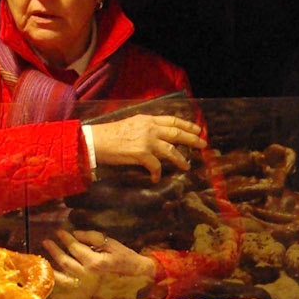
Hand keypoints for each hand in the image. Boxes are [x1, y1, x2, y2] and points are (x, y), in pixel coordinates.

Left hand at [43, 229, 156, 298]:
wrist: (138, 277)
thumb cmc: (126, 258)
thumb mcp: (112, 244)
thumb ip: (93, 237)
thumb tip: (75, 233)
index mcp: (95, 262)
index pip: (75, 247)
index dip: (66, 238)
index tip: (59, 231)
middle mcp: (88, 275)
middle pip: (65, 261)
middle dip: (54, 250)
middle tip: (46, 241)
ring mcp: (87, 285)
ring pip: (64, 275)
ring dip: (53, 265)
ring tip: (45, 257)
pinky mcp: (88, 291)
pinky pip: (70, 285)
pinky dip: (60, 280)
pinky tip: (53, 274)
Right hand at [90, 112, 204, 180]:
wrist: (95, 140)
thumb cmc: (110, 134)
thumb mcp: (131, 124)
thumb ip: (146, 127)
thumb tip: (158, 135)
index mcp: (148, 120)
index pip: (172, 120)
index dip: (187, 124)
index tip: (197, 128)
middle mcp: (150, 128)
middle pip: (177, 133)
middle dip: (192, 139)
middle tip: (203, 144)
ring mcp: (147, 141)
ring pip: (171, 150)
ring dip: (181, 159)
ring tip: (187, 166)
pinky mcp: (141, 154)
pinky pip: (156, 166)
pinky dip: (157, 173)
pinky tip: (156, 178)